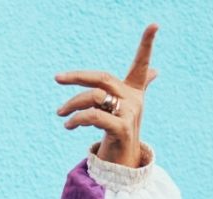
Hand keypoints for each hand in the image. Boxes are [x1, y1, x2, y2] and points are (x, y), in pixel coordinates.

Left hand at [56, 24, 159, 167]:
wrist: (122, 161)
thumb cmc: (120, 129)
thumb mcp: (126, 107)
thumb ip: (138, 88)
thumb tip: (156, 71)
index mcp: (134, 90)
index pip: (141, 64)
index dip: (147, 44)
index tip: (154, 24)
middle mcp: (134, 99)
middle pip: (102, 78)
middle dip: (77, 76)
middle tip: (57, 78)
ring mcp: (130, 114)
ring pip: (93, 97)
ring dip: (72, 104)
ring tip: (60, 114)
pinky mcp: (122, 129)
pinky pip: (94, 116)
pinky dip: (77, 119)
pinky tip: (69, 125)